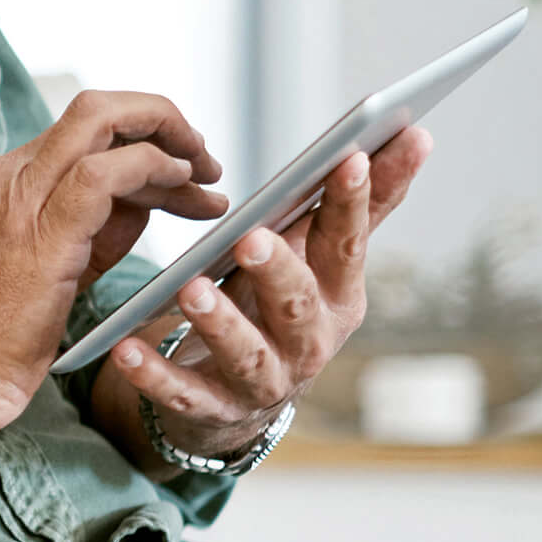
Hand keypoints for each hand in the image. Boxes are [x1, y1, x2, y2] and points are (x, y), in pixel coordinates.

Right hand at [0, 91, 228, 436]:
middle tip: (201, 152)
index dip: (142, 142)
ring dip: (169, 140)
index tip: (181, 167)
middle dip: (159, 117)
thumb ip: (92, 223)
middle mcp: (2, 175)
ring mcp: (15, 197)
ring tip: (207, 175)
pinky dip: (154, 168)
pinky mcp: (39, 231)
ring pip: (102, 122)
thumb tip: (149, 196)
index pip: (82, 134)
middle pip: (94, 110)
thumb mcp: (47, 264)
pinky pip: (106, 173)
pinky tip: (184, 189)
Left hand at [109, 126, 434, 455]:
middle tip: (252, 237)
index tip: (350, 156)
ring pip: (245, 353)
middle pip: (297, 304)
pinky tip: (126, 350)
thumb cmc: (281, 305)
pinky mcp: (211, 407)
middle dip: (278, 270)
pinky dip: (155, 374)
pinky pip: (182, 393)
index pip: (347, 244)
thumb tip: (415, 133)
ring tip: (191, 290)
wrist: (242, 399)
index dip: (351, 202)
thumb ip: (361, 203)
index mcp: (337, 296)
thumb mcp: (319, 257)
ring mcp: (262, 380)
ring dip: (220, 322)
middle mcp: (309, 342)